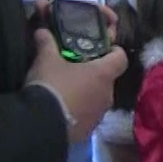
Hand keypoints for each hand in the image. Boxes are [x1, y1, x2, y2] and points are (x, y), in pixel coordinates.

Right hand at [27, 28, 126, 142]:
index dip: (114, 51)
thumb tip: (42, 31)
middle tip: (75, 68)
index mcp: (103, 74)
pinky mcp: (88, 130)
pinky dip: (79, 110)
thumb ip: (47, 43)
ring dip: (87, 92)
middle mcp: (108, 94)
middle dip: (94, 73)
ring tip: (65, 90)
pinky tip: (62, 108)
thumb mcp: (45, 60)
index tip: (103, 48)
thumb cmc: (51, 85)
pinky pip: (88, 115)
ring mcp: (99, 114)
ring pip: (97, 98)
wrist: (41, 125)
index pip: (121, 57)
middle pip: (107, 79)